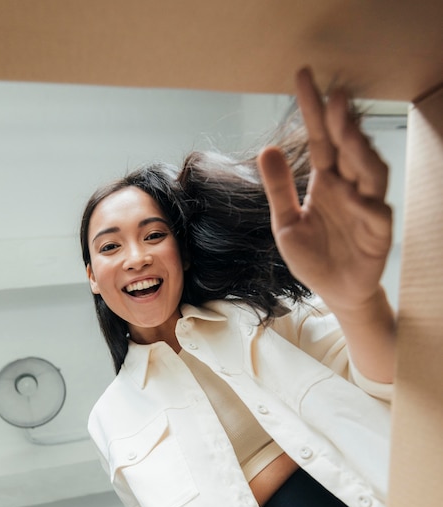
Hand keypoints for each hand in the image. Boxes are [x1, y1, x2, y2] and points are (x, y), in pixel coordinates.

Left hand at [257, 67, 392, 314]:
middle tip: (334, 94)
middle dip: (342, 121)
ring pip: (370, 172)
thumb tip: (266, 149)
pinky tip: (354, 194)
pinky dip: (367, 204)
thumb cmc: (313, 256)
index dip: (313, 110)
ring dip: (360, 150)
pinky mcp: (377, 233)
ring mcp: (366, 208)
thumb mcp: (286, 222)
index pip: (320, 139)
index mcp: (326, 182)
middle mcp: (348, 188)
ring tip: (346, 129)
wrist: (334, 291)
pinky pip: (376, 214)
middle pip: (348, 149)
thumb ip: (279, 189)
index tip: (303, 77)